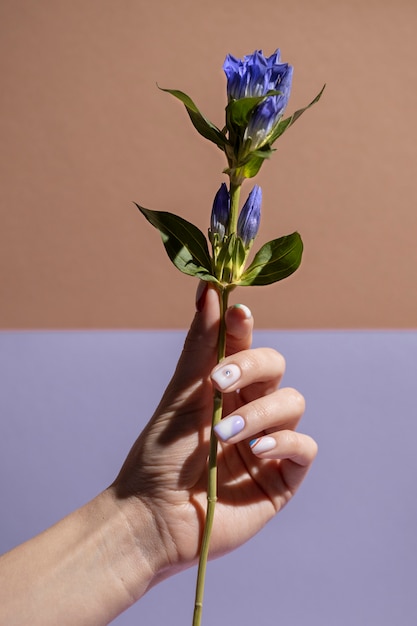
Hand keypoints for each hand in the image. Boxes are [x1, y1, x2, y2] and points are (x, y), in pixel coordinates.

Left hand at [112, 284, 317, 579]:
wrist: (154, 517)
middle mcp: (249, 408)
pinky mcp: (282, 475)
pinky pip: (304, 447)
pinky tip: (257, 450)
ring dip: (260, 413)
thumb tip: (208, 287)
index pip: (244, 344)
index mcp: (224, 387)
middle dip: (252, 367)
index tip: (236, 312)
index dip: (244, 326)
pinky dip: (284, 442)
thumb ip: (201, 344)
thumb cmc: (160, 455)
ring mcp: (268, 441)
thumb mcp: (181, 395)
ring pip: (292, 403)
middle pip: (275, 367)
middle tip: (218, 383)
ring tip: (225, 435)